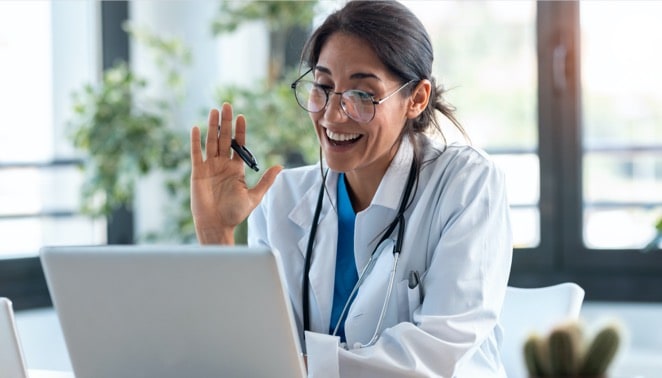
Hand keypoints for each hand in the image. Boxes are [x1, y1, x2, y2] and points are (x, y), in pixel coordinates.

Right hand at [190, 103, 281, 243]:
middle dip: (226, 122)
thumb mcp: (254, 196)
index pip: (238, 145)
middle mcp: (222, 165)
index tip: (241, 117)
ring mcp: (209, 167)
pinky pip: (196, 154)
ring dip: (212, 126)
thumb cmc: (234, 213)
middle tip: (227, 105)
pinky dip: (196, 141)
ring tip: (214, 111)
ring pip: (211, 142)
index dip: (240, 130)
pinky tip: (196, 128)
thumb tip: (280, 166)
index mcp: (236, 169)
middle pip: (224, 139)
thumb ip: (266, 180)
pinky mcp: (197, 172)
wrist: (217, 225)